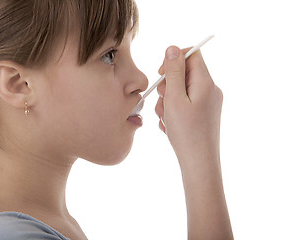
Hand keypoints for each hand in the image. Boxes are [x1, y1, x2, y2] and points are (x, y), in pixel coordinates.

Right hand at [155, 46, 222, 162]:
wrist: (199, 163)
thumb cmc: (186, 132)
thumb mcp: (175, 98)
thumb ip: (173, 72)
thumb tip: (172, 49)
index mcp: (205, 83)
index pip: (192, 55)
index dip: (173, 59)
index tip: (161, 73)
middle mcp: (210, 90)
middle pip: (184, 74)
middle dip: (168, 86)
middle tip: (163, 101)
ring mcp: (207, 104)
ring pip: (181, 91)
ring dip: (168, 102)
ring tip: (166, 119)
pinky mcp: (203, 115)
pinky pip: (184, 105)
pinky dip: (174, 112)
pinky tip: (170, 126)